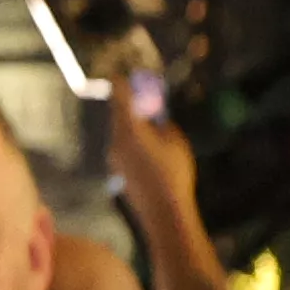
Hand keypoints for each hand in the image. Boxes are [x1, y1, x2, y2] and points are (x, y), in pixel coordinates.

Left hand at [100, 63, 203, 223]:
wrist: (164, 214)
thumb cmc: (174, 174)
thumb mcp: (176, 142)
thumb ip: (163, 124)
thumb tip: (154, 118)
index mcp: (129, 131)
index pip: (120, 99)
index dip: (121, 85)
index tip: (119, 75)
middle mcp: (116, 142)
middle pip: (119, 117)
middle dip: (131, 108)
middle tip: (145, 102)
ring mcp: (114, 158)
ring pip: (121, 134)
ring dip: (134, 128)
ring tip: (154, 130)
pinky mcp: (117, 171)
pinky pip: (124, 149)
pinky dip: (134, 144)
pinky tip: (151, 152)